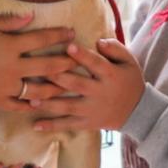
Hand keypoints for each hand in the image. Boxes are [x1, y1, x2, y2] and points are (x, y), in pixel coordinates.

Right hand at [0, 13, 77, 112]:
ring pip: (38, 89)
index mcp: (10, 46)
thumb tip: (30, 16)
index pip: (41, 39)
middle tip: (80, 60)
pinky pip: (19, 105)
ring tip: (67, 85)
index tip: (73, 33)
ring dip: (55, 87)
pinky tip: (40, 104)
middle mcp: (13, 68)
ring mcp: (7, 87)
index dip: (59, 35)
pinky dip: (30, 105)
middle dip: (66, 63)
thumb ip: (6, 21)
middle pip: (47, 66)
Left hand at [29, 38, 145, 132]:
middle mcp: (99, 92)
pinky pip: (68, 124)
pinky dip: (52, 126)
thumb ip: (115, 48)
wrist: (137, 111)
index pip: (95, 64)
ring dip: (48, 103)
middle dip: (57, 77)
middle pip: (76, 84)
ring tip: (30, 100)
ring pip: (68, 106)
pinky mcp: (87, 122)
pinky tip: (35, 125)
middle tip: (38, 70)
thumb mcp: (129, 61)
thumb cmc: (129, 80)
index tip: (68, 46)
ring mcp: (92, 109)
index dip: (82, 56)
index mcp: (110, 75)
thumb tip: (98, 41)